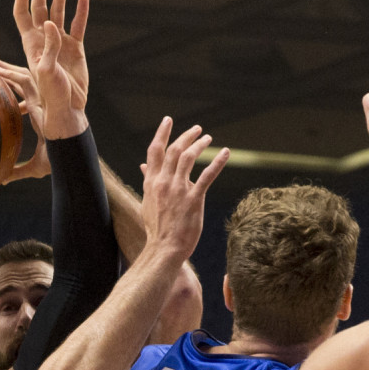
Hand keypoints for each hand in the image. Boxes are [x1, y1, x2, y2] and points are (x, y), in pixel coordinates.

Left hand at [0, 56, 50, 181]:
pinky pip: (26, 82)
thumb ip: (18, 171)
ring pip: (24, 77)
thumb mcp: (34, 167)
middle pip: (22, 83)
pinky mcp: (42, 100)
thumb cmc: (57, 161)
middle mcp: (40, 105)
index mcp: (38, 116)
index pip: (24, 98)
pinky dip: (12, 74)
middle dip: (8, 72)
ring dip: (7, 68)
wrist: (70, 154)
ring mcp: (42, 101)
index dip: (12, 89)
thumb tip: (2, 180)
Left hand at [13, 0, 89, 138]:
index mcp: (31, 44)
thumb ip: (48, 46)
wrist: (67, 109)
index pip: (23, 13)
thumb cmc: (51, 94)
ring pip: (60, 13)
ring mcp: (61, 43)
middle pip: (40, 7)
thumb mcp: (45, 70)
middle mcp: (44, 40)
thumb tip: (50, 22)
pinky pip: (78, 25)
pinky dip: (81, 11)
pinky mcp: (76, 49)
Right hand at [140, 118, 228, 260]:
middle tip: (198, 129)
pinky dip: (216, 162)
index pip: (155, 151)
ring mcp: (178, 190)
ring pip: (188, 158)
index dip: (162, 133)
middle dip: (186, 136)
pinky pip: (206, 176)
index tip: (168, 120)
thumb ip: (148, 181)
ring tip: (208, 138)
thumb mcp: (148, 202)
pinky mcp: (193, 199)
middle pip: (174, 150)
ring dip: (199, 145)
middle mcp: (163, 182)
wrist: (163, 248)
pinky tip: (224, 153)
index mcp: (152, 182)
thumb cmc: (157, 228)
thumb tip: (144, 166)